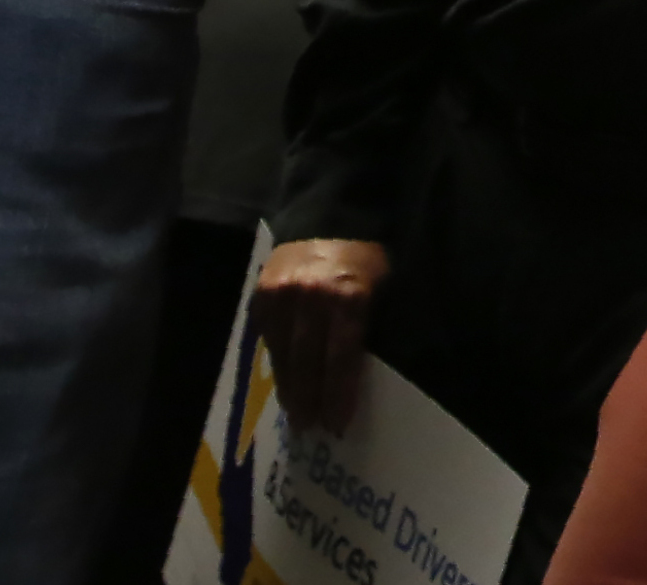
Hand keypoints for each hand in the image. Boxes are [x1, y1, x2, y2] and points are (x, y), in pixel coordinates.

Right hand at [249, 237, 387, 431]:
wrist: (330, 217)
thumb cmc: (368, 260)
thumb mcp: (384, 289)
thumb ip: (374, 328)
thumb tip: (370, 379)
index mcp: (348, 297)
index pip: (340, 359)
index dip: (337, 395)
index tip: (336, 424)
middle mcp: (310, 297)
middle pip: (306, 362)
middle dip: (308, 399)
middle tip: (308, 429)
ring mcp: (281, 294)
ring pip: (282, 353)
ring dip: (287, 386)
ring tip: (294, 411)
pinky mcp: (262, 292)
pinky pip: (267, 335)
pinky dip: (275, 358)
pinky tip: (282, 377)